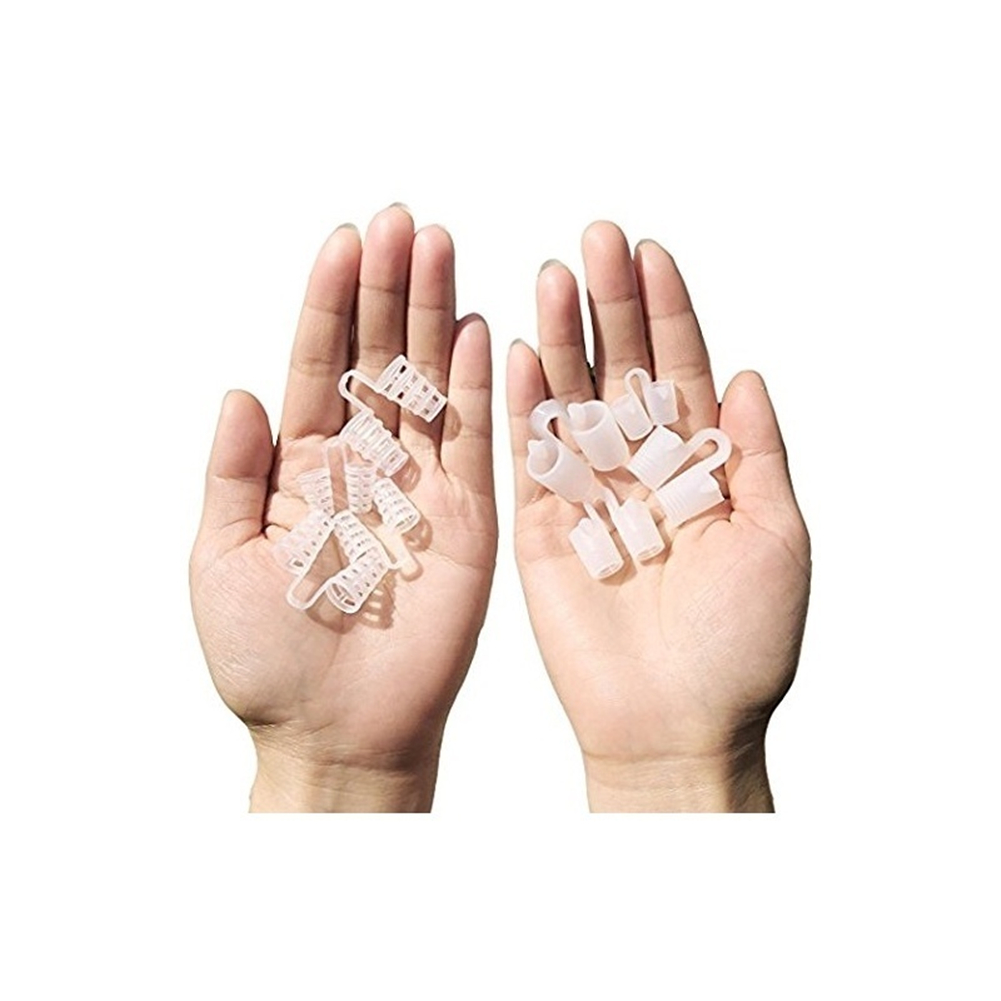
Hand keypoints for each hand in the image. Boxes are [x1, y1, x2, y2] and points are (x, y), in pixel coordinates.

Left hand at [190, 206, 496, 810]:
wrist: (337, 733)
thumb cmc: (267, 659)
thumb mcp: (223, 560)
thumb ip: (233, 474)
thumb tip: (238, 389)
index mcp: (302, 470)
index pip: (317, 368)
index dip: (329, 305)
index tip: (345, 241)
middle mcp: (365, 467)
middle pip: (377, 361)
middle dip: (388, 290)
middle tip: (403, 223)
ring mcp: (421, 488)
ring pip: (428, 386)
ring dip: (433, 317)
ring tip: (440, 249)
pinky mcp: (468, 519)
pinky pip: (475, 443)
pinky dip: (477, 388)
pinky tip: (476, 330)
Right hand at [507, 222, 810, 811]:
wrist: (673, 727)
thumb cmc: (740, 646)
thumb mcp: (775, 541)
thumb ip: (759, 456)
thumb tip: (751, 373)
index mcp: (702, 468)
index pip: (681, 370)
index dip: (666, 312)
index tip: (650, 251)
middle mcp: (642, 470)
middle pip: (622, 370)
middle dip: (610, 304)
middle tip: (595, 237)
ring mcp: (588, 495)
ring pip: (571, 401)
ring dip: (562, 337)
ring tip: (552, 273)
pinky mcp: (541, 528)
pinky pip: (528, 458)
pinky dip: (522, 406)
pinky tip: (518, 351)